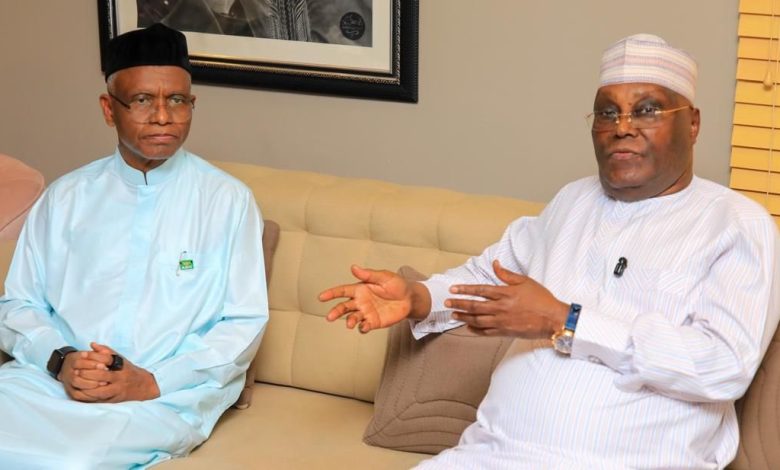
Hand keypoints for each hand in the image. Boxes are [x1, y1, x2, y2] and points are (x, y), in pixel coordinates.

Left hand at [59, 342, 159, 402]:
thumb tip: (92, 344)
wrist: (142, 386)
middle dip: (87, 374)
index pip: (106, 361)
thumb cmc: (128, 370)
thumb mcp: (120, 359)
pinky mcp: (112, 400)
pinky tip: (79, 392)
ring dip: (86, 387)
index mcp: (121, 368)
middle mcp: (120, 379)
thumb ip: (106, 351)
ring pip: (99, 391)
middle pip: (102, 376)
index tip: (82, 356)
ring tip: (75, 382)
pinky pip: (98, 400)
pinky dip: (88, 397)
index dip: (93, 358)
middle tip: (76, 371)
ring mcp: (116, 391)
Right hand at [318, 265, 414, 332]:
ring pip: (352, 317)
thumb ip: (369, 274)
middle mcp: (360, 301)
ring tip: (350, 324)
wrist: (410, 299)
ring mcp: (366, 312)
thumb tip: (353, 267)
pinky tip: (364, 327)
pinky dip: (362, 328)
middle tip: (330, 317)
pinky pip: (364, 326)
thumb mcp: (384, 276)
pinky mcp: (374, 322)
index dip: (331, 293)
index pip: (342, 291)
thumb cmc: (396, 285)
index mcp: (360, 288)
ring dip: (349, 321)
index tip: (321, 297)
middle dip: (336, 311)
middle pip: (343, 307)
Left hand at [446, 260, 568, 337]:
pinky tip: (468, 327)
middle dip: (459, 303)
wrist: (553, 319)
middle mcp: (501, 308)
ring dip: (464, 316)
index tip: (453, 289)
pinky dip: (475, 330)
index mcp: (505, 293)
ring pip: (477, 320)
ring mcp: (502, 322)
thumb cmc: (541, 299)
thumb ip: (507, 274)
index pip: (480, 290)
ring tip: (454, 314)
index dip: (465, 289)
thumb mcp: (525, 281)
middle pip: (475, 305)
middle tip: (447, 302)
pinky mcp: (505, 332)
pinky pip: (486, 332)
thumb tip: (495, 264)